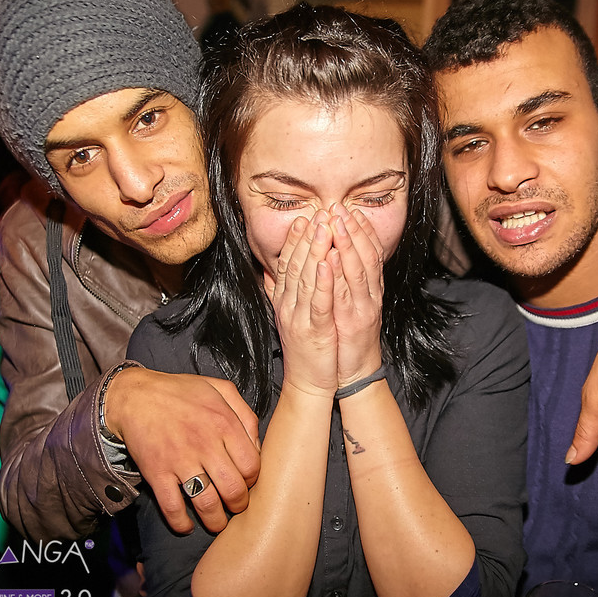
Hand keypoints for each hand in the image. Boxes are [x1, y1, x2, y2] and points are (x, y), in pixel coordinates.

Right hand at [104, 367, 260, 533]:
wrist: (136, 396)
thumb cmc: (181, 393)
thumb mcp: (221, 390)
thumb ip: (246, 415)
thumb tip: (258, 446)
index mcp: (224, 423)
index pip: (252, 465)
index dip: (253, 480)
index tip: (247, 482)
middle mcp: (205, 444)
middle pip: (233, 489)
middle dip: (239, 505)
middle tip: (236, 506)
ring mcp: (179, 460)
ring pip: (206, 503)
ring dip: (215, 521)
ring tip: (217, 523)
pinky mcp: (156, 473)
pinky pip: (172, 507)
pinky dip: (181, 524)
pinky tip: (187, 526)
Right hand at [266, 212, 337, 395]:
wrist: (307, 383)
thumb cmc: (305, 348)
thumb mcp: (291, 315)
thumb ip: (280, 293)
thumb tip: (269, 272)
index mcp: (284, 300)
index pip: (287, 264)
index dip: (295, 240)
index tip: (304, 218)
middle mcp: (288, 305)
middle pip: (295, 265)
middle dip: (307, 238)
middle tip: (317, 214)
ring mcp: (299, 317)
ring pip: (306, 279)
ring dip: (315, 251)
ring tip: (324, 228)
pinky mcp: (314, 331)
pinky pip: (318, 302)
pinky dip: (323, 281)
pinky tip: (328, 263)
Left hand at [327, 205, 383, 384]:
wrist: (354, 374)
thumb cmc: (348, 339)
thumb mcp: (348, 305)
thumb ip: (343, 283)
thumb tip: (332, 258)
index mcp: (370, 290)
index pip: (370, 253)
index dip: (361, 230)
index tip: (350, 210)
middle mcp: (370, 295)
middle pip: (367, 256)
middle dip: (353, 230)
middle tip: (341, 208)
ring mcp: (363, 309)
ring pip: (359, 271)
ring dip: (348, 245)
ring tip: (337, 224)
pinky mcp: (353, 324)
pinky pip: (344, 297)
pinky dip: (338, 277)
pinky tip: (330, 260)